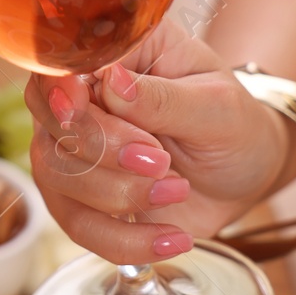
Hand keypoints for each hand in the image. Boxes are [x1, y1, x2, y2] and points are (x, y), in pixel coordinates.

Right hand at [26, 19, 288, 264]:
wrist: (244, 172)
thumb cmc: (232, 123)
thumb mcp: (216, 105)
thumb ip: (163, 97)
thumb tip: (111, 81)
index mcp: (114, 54)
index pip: (60, 66)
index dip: (58, 89)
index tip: (80, 107)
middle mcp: (84, 98)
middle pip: (50, 125)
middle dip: (102, 150)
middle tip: (161, 160)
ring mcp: (77, 150)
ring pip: (57, 176)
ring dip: (117, 193)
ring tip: (177, 188)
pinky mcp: (84, 199)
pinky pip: (79, 225)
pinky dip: (125, 240)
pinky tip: (171, 238)